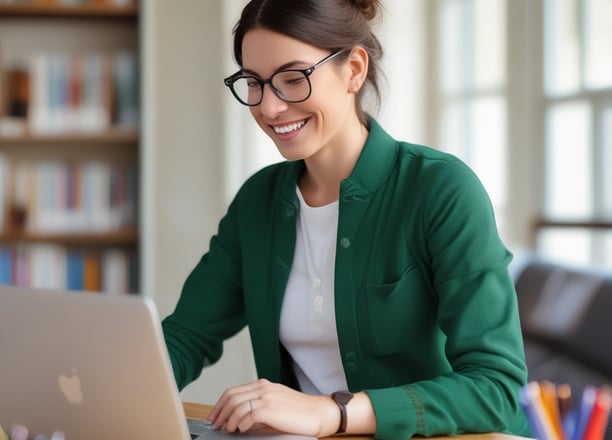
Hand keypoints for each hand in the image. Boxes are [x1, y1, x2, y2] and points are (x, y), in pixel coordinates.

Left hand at [207, 379, 340, 436]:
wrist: (318, 412)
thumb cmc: (300, 411)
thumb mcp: (276, 402)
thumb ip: (258, 405)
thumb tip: (238, 418)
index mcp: (263, 385)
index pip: (233, 391)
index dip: (220, 404)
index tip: (215, 415)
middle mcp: (263, 388)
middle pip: (232, 397)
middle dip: (220, 412)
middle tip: (216, 424)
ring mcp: (267, 398)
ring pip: (237, 406)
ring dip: (229, 420)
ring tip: (228, 429)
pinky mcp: (271, 409)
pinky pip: (248, 415)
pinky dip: (241, 423)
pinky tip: (241, 429)